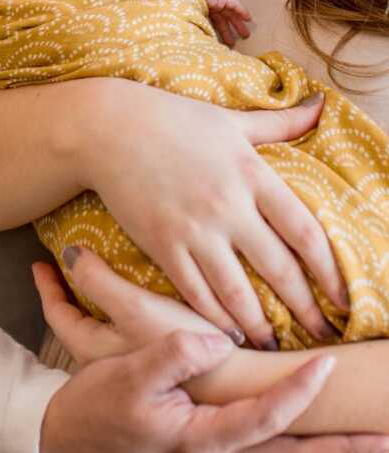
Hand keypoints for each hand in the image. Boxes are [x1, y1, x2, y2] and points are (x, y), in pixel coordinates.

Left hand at [34, 254, 216, 363]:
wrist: (240, 393)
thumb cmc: (181, 349)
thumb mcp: (134, 309)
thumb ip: (98, 281)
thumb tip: (69, 253)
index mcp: (94, 348)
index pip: (59, 314)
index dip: (48, 286)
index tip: (40, 264)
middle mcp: (109, 363)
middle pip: (80, 324)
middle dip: (72, 295)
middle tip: (66, 269)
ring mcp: (136, 367)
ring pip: (106, 332)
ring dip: (101, 307)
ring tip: (104, 282)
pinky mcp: (163, 369)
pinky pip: (133, 338)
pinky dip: (129, 318)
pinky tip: (147, 305)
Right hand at [35, 259, 388, 452]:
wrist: (67, 442)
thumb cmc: (95, 406)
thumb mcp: (127, 373)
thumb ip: (176, 355)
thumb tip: (222, 342)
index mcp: (198, 439)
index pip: (264, 416)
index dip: (299, 392)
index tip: (329, 364)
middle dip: (342, 451)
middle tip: (386, 443)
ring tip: (372, 449)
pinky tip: (317, 447)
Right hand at [77, 82, 346, 347]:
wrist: (106, 127)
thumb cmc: (170, 118)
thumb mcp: (231, 119)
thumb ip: (280, 123)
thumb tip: (321, 106)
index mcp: (251, 173)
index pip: (304, 231)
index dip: (331, 270)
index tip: (345, 297)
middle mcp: (228, 206)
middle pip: (279, 269)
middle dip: (305, 308)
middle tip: (323, 335)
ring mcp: (194, 229)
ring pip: (237, 291)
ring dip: (260, 325)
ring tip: (274, 346)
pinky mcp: (162, 244)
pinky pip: (194, 291)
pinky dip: (214, 318)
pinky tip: (227, 334)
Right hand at [173, 0, 251, 46]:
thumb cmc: (182, 8)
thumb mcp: (192, 23)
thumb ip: (200, 31)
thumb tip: (205, 44)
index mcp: (201, 11)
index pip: (214, 23)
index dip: (220, 32)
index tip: (225, 43)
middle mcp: (210, 6)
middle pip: (223, 20)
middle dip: (230, 31)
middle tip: (236, 41)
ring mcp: (217, 0)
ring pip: (231, 14)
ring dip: (238, 24)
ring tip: (245, 35)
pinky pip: (235, 5)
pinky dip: (242, 11)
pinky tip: (248, 19)